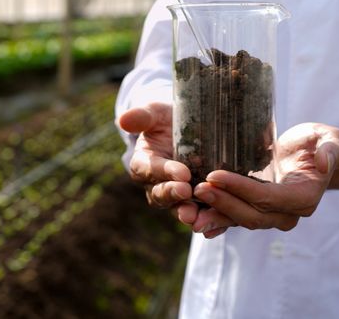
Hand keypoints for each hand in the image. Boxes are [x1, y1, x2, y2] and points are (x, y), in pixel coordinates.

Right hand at [118, 103, 198, 225]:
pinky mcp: (194, 202)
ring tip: (196, 217)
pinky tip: (215, 225)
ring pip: (177, 208)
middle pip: (160, 195)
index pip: (150, 170)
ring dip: (186, 213)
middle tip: (187, 192)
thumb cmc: (167, 120)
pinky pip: (198, 214)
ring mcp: (175, 195)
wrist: (189, 131)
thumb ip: (142, 117)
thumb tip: (123, 120)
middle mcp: (156, 184)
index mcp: (143, 164)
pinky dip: (205, 221)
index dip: (164, 172)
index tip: (182, 173)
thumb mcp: (155, 114)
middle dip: (174, 196)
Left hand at [191, 123, 338, 234]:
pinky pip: (235, 219)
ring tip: (189, 208)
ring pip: (240, 221)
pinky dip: (216, 220)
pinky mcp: (257, 212)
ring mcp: (272, 217)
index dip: (240, 189)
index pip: (268, 198)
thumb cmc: (319, 143)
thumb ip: (331, 149)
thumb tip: (323, 163)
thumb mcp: (330, 138)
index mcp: (304, 197)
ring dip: (215, 216)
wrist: (311, 155)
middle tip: (197, 188)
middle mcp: (288, 213)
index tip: (215, 175)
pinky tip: (195, 218)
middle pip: (251, 214)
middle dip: (223, 203)